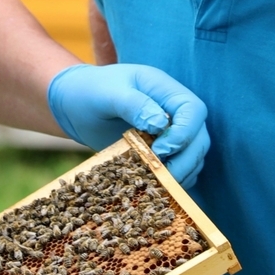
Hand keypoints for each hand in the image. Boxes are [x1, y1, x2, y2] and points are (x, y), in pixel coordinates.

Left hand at [46, 64, 209, 183]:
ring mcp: (169, 132)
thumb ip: (134, 104)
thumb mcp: (107, 93)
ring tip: (158, 181)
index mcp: (165, 90)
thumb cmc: (89, 91)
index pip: (193, 110)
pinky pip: (180, 167)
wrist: (74, 104)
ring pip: (194, 155)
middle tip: (161, 172)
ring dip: (183, 172)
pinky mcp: (160, 150)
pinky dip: (174, 179)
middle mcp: (173, 110)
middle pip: (199, 136)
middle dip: (186, 158)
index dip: (184, 133)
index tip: (161, 149)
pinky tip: (156, 185)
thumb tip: (161, 124)